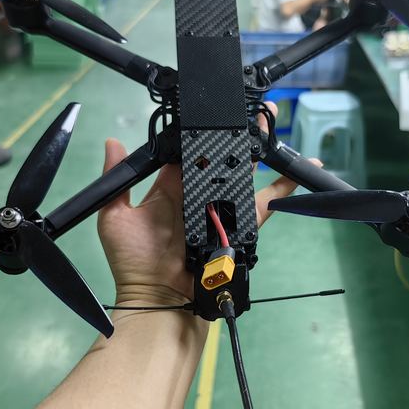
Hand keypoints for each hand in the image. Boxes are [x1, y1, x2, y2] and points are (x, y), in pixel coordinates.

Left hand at [97, 103, 314, 306]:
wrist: (159, 300)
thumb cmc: (134, 263)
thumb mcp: (115, 218)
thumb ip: (116, 179)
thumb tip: (112, 141)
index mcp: (170, 188)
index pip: (188, 152)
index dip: (200, 131)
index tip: (212, 108)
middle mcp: (197, 196)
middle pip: (220, 158)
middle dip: (237, 134)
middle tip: (253, 109)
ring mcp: (219, 211)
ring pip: (243, 175)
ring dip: (259, 152)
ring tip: (272, 126)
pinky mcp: (238, 228)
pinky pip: (261, 207)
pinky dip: (280, 191)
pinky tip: (295, 173)